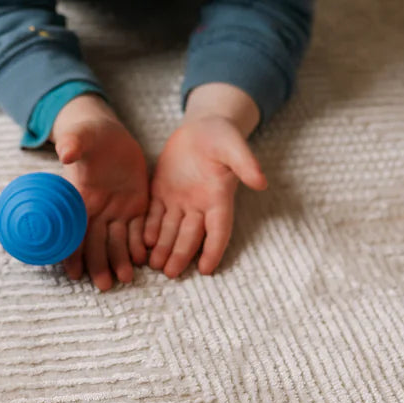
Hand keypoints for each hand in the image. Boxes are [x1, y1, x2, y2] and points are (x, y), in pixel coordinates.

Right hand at [53, 108, 149, 290]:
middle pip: (96, 242)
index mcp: (79, 197)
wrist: (108, 134)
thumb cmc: (88, 134)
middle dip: (99, 264)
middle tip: (104, 285)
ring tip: (126, 278)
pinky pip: (139, 229)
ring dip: (120, 260)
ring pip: (117, 240)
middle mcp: (96, 209)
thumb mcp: (81, 135)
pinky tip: (144, 259)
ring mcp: (116, 209)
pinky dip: (140, 243)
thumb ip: (73, 143)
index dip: (72, 251)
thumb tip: (64, 151)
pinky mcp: (136, 205)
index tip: (73, 272)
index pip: (73, 229)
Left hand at [144, 116, 267, 277]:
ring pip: (170, 229)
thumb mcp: (235, 147)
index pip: (218, 230)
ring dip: (163, 247)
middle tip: (170, 274)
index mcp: (220, 198)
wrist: (202, 128)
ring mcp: (180, 200)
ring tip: (154, 265)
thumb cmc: (223, 137)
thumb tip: (261, 182)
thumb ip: (246, 164)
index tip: (207, 270)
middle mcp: (199, 205)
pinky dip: (149, 228)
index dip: (213, 250)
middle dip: (181, 254)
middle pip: (190, 236)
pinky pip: (154, 214)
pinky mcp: (162, 192)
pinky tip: (142, 242)